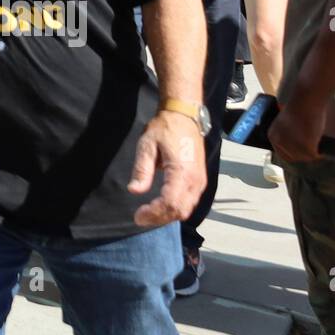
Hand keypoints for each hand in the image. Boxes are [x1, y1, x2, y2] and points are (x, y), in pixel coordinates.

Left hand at [128, 110, 206, 226]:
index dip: (154, 213)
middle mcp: (195, 181)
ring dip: (168, 216)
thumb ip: (142, 169)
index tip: (138, 216)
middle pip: (180, 211)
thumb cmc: (164, 128)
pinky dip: (176, 210)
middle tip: (140, 218)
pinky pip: (190, 203)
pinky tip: (162, 208)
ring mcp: (200, 182)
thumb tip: (134, 190)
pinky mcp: (200, 181)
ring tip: (149, 214)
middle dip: (160, 218)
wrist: (184, 116)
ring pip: (187, 210)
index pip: (170, 203)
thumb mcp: (147, 145)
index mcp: (182, 172)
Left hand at [269, 97, 323, 163]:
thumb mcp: (285, 123)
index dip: (295, 154)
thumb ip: (287, 134)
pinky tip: (320, 143)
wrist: (306, 100)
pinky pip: (315, 155)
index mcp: (273, 136)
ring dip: (313, 152)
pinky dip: (319, 151)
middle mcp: (279, 142)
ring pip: (306, 157)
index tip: (303, 150)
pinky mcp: (305, 146)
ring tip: (316, 141)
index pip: (283, 154)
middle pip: (295, 157)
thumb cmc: (299, 107)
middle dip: (304, 153)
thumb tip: (294, 142)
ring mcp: (292, 145)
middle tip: (313, 146)